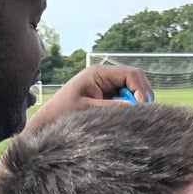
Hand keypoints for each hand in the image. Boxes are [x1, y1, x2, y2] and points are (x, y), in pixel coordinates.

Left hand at [27, 64, 152, 130]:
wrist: (47, 121)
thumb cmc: (62, 113)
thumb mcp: (87, 110)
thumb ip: (111, 108)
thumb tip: (135, 107)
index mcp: (99, 73)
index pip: (131, 74)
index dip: (141, 89)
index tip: (142, 107)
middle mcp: (105, 76)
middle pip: (135, 79)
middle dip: (142, 95)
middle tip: (145, 114)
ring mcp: (106, 86)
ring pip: (132, 90)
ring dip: (137, 102)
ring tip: (136, 118)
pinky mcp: (106, 97)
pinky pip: (125, 99)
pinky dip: (130, 108)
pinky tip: (127, 119)